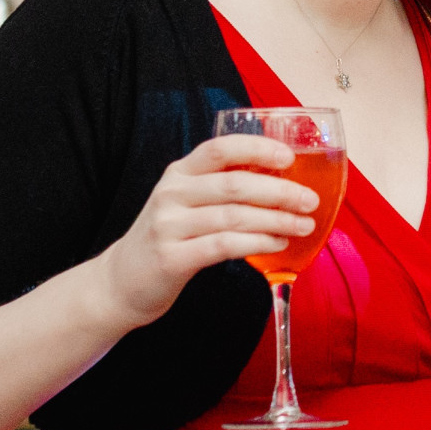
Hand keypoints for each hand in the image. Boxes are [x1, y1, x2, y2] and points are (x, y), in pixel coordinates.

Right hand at [90, 136, 318, 328]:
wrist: (121, 282)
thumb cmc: (167, 239)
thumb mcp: (185, 203)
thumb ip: (219, 188)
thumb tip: (280, 180)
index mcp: (178, 173)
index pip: (219, 147)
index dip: (257, 148)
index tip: (289, 157)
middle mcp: (171, 194)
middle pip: (235, 184)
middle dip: (280, 191)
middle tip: (309, 200)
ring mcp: (169, 226)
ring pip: (234, 216)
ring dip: (276, 220)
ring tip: (302, 226)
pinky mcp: (173, 258)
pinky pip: (224, 245)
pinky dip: (257, 243)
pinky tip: (278, 244)